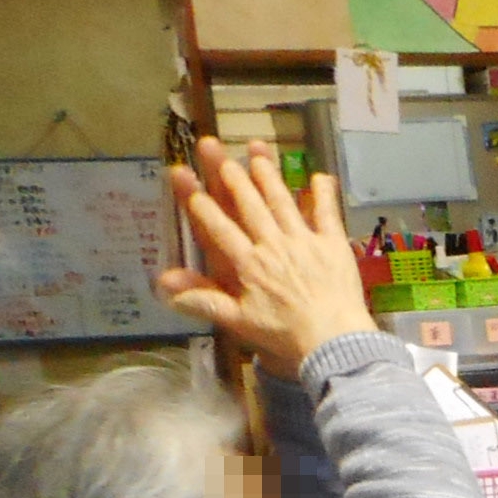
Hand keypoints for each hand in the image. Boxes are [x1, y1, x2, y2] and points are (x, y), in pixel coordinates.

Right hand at [155, 140, 376, 377]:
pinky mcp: (334, 245)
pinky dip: (322, 194)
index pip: (220, 229)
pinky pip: (327, 214)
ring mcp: (305, 242)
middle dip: (234, 180)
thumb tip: (164, 287)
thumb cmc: (285, 335)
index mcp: (249, 264)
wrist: (332, 342)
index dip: (203, 207)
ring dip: (268, 177)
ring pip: (282, 202)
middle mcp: (274, 245)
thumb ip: (202, 300)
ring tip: (257, 154)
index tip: (189, 185)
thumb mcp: (238, 321)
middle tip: (223, 157)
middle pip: (250, 206)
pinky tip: (318, 176)